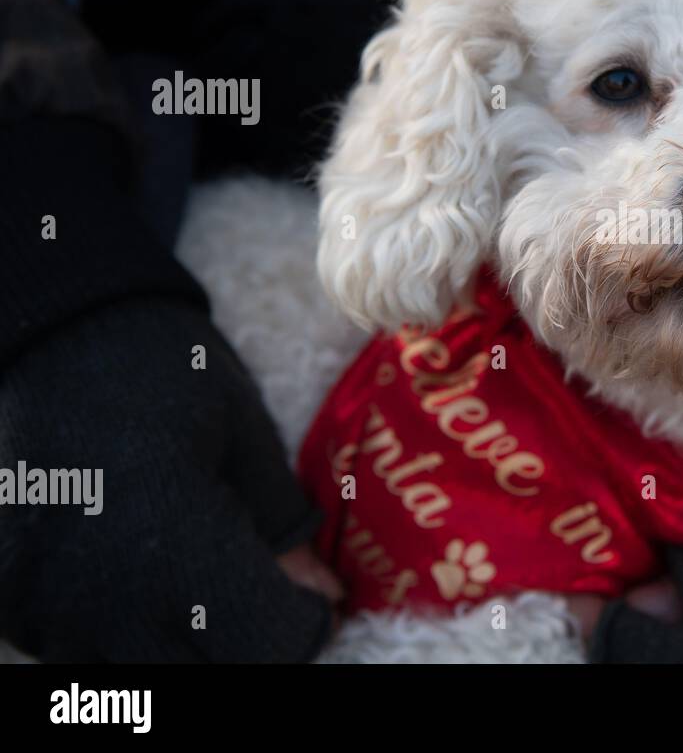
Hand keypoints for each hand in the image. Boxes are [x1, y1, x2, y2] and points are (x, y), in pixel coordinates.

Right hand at [0, 299, 335, 660]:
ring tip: (205, 589)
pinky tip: (145, 584)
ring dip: (188, 647)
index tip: (316, 600)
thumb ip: (281, 526)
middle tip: (267, 600)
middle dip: (252, 644)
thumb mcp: (244, 436)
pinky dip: (127, 638)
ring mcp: (44, 610)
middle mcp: (102, 596)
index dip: (306, 626)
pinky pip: (82, 655)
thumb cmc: (162, 372)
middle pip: (209, 673)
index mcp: (174, 544)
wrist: (45, 336)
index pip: (269, 645)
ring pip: (144, 674)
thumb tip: (321, 594)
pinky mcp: (7, 605)